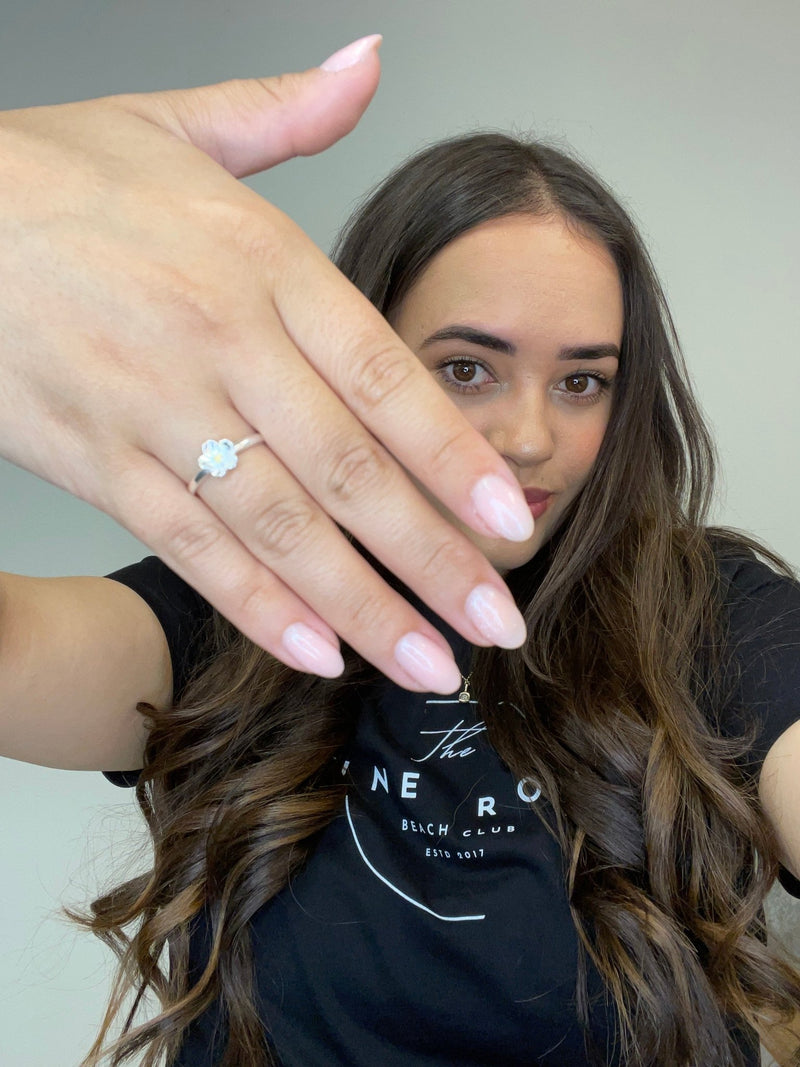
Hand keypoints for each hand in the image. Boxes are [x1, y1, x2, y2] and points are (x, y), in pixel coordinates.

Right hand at [0, 35, 531, 692]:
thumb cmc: (55, 174)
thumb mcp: (177, 124)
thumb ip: (287, 112)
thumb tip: (368, 64)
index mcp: (262, 266)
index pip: (387, 379)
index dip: (455, 459)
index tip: (509, 523)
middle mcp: (223, 347)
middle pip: (351, 473)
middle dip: (434, 560)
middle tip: (498, 624)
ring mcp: (158, 414)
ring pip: (282, 529)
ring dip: (364, 607)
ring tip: (428, 665)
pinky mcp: (99, 464)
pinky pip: (192, 547)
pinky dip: (257, 606)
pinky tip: (316, 653)